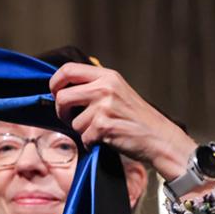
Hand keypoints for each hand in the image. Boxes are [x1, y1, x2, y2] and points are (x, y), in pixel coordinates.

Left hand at [50, 63, 196, 182]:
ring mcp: (104, 107)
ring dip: (82, 132)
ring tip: (101, 131)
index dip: (55, 83)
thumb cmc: (137, 118)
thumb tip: (63, 90)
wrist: (159, 137)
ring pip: (72, 123)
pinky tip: (106, 140)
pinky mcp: (104, 126)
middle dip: (62, 113)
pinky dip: (91, 144)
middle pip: (62, 97)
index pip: (68, 70)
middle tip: (72, 119)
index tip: (55, 94)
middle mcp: (105, 88)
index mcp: (107, 76)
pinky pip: (84, 138)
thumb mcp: (118, 91)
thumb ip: (94, 87)